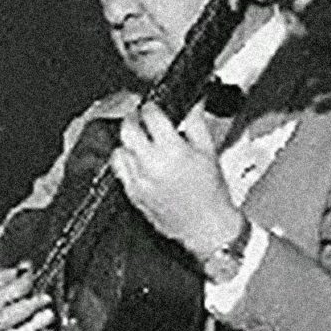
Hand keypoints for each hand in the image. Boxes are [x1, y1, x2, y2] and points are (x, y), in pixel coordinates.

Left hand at [109, 106, 243, 262]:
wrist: (205, 226)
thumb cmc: (211, 193)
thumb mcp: (209, 151)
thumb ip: (197, 123)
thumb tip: (192, 103)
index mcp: (173, 150)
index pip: (151, 116)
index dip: (151, 106)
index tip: (154, 106)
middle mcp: (151, 164)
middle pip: (128, 130)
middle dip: (134, 119)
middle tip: (141, 118)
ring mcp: (139, 180)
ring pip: (120, 149)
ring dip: (128, 141)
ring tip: (140, 140)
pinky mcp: (132, 194)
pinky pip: (119, 170)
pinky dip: (124, 160)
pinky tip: (136, 160)